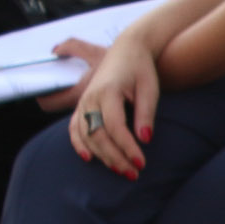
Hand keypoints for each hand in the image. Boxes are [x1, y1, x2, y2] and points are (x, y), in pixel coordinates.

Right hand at [65, 30, 157, 176]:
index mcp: (108, 91)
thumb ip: (146, 114)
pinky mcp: (82, 105)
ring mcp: (83, 101)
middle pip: (98, 135)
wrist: (128, 49)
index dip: (127, 147)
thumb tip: (145, 139)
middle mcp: (91, 97)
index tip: (141, 163)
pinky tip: (89, 159)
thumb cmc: (141, 69)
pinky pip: (74, 128)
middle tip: (134, 174)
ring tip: (120, 170)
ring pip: (86, 135)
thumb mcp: (150, 89)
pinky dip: (79, 144)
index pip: (115, 126)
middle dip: (116, 157)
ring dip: (102, 156)